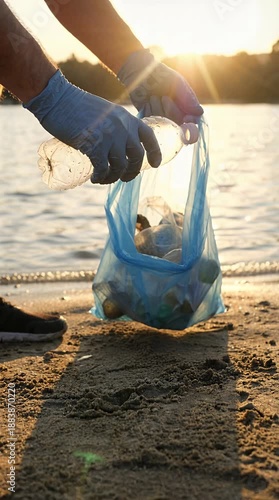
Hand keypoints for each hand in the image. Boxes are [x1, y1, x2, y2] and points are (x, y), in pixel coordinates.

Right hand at [23, 70, 161, 183]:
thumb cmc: (75, 105)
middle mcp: (123, 127)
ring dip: (113, 177)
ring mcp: (110, 136)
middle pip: (137, 157)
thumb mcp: (104, 112)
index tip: (155, 164)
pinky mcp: (94, 145)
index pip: (149, 137)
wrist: (57, 98)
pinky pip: (103, 169)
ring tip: (103, 179)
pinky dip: (100, 178)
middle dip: (132, 172)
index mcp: (127, 118)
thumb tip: (116, 146)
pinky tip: (94, 179)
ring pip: (120, 166)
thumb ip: (114, 126)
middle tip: (123, 178)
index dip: (155, 153)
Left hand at [118, 49, 202, 125]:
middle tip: (164, 97)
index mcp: (186, 105)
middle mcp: (175, 113)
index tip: (186, 118)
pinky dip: (150, 112)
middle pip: (178, 124)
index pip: (193, 121)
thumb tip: (200, 113)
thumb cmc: (161, 75)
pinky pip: (153, 123)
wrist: (139, 73)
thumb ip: (188, 98)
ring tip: (153, 97)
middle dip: (171, 111)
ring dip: (158, 110)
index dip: (191, 122)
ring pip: (165, 124)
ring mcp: (163, 117)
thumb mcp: (177, 84)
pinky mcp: (150, 118)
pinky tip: (147, 103)